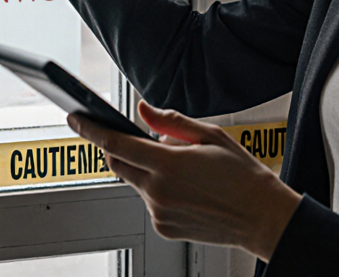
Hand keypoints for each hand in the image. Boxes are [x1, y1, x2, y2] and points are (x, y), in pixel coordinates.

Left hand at [67, 101, 300, 259]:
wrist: (263, 218)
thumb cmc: (242, 175)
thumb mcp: (210, 136)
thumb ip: (170, 122)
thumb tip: (143, 110)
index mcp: (168, 165)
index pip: (116, 143)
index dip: (91, 129)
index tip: (75, 117)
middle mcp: (158, 191)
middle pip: (118, 163)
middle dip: (119, 147)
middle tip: (142, 139)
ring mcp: (159, 212)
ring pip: (135, 182)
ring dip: (147, 169)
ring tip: (185, 169)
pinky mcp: (163, 227)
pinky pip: (149, 201)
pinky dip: (158, 189)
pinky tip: (188, 189)